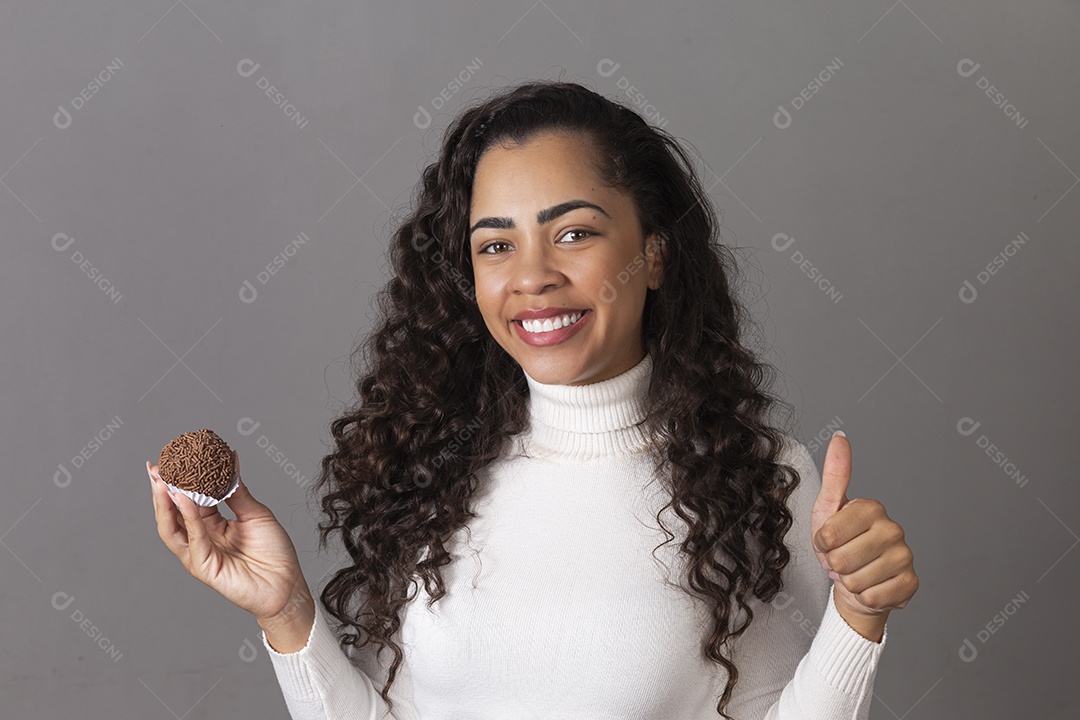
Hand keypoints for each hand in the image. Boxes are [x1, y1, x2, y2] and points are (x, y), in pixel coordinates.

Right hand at [148, 451, 312, 627]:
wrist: (287, 582)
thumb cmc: (273, 551)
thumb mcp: (256, 513)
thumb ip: (237, 490)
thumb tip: (230, 458)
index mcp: (212, 525)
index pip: (189, 500)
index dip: (179, 482)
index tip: (171, 460)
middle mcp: (201, 539)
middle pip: (173, 514)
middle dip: (161, 491)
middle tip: (155, 468)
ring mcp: (199, 554)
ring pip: (172, 528)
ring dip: (165, 504)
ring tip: (162, 482)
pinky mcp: (204, 568)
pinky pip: (193, 540)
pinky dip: (188, 518)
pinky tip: (184, 499)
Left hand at [810, 432, 917, 636]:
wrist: (854, 580)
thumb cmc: (838, 543)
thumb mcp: (826, 509)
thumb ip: (835, 474)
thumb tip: (840, 436)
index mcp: (871, 508)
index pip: (828, 535)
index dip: (822, 544)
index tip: (830, 540)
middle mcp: (893, 528)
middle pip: (841, 560)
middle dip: (834, 565)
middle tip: (842, 559)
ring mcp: (905, 556)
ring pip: (856, 581)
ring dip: (849, 582)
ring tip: (855, 571)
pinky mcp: (911, 583)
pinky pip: (873, 597)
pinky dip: (864, 596)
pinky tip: (870, 585)